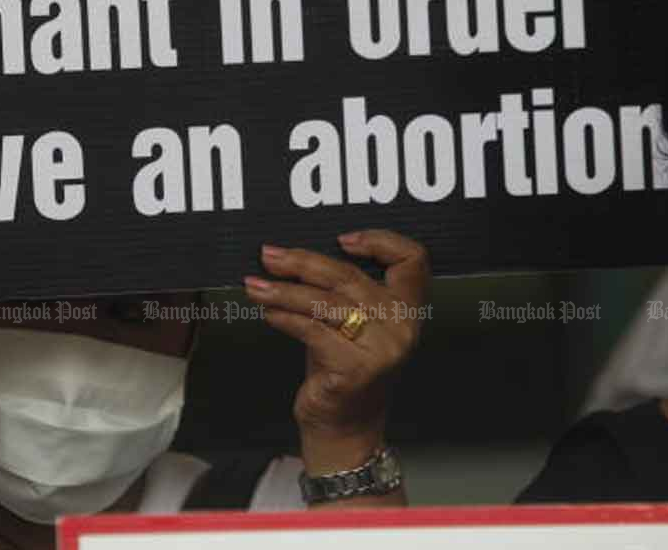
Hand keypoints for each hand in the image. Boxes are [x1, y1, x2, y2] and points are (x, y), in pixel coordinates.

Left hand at [247, 230, 429, 472]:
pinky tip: (267, 312)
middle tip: (271, 255)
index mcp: (409, 309)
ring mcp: (382, 349)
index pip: (412, 259)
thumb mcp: (353, 323)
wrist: (344, 428)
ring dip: (283, 291)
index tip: (341, 240)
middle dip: (302, 261)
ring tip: (255, 284)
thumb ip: (341, 291)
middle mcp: (402, 327)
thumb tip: (293, 256)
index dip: (380, 240)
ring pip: (325, 302)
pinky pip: (312, 330)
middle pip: (350, 276)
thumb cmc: (342, 368)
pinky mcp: (355, 368)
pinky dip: (284, 318)